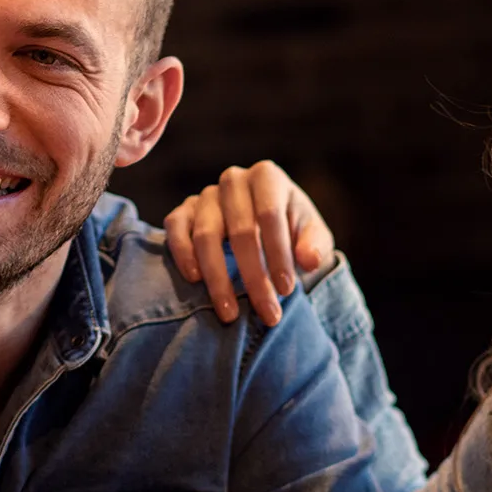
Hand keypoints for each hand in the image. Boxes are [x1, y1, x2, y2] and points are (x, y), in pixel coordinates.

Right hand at [164, 162, 334, 326]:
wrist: (263, 228)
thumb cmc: (292, 231)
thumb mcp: (313, 235)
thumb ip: (315, 245)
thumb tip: (309, 260)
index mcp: (267, 177)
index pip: (270, 216)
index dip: (278, 254)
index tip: (286, 290)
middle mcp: (233, 181)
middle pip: (239, 231)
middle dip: (254, 277)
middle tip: (267, 313)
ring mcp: (205, 196)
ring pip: (206, 236)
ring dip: (218, 278)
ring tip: (230, 313)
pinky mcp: (183, 212)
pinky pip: (176, 230)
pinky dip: (182, 254)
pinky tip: (195, 280)